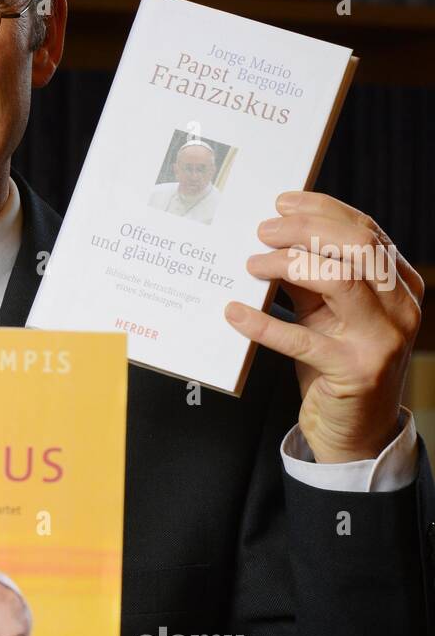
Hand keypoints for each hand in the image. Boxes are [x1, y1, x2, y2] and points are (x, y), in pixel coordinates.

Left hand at [225, 191, 422, 462]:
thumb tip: (274, 239)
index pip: (366, 231)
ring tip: (251, 264)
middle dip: (305, 229)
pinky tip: (234, 312)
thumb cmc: (336, 365)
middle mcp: (401, 307)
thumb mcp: (327, 314)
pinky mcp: (356, 371)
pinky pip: (303, 339)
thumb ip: (310, 278)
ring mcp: (383, 339)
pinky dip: (264, 323)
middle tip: (263, 230)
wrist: (355, 432)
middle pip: (357, 246)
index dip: (322, 210)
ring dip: (288, 264)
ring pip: (339, 280)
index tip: (282, 203)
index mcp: (401, 284)